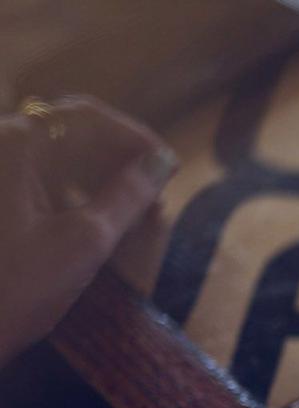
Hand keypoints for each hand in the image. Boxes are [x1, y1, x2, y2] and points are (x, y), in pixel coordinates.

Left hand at [0, 96, 174, 365]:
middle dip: (119, 165)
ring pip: (59, 160)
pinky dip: (74, 198)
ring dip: (100, 183)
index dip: (136, 139)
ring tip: (133, 222)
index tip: (170, 170)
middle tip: (155, 204)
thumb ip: (129, 195)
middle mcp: (1, 147)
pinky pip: (40, 182)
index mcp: (18, 144)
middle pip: (73, 136)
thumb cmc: (16, 287)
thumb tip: (164, 161)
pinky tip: (95, 230)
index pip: (89, 117)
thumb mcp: (85, 242)